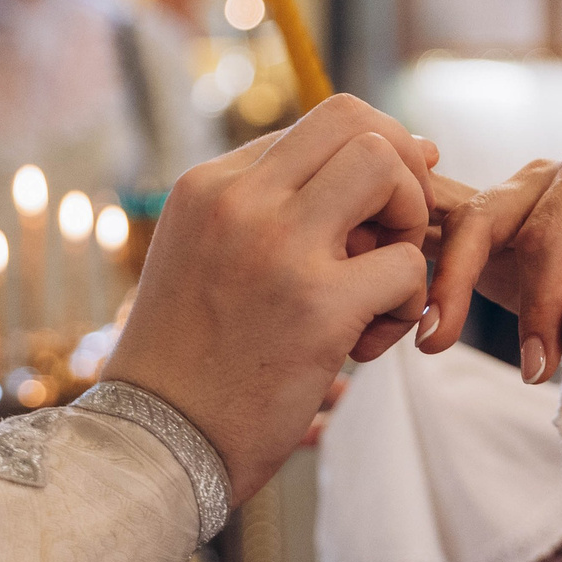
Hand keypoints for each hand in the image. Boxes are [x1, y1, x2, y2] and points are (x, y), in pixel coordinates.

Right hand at [104, 94, 436, 502]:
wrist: (152, 442)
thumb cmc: (190, 357)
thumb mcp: (204, 254)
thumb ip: (269, 208)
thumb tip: (376, 157)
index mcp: (210, 184)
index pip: (320, 122)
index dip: (371, 158)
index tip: (382, 207)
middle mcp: (241, 200)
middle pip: (359, 120)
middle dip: (401, 170)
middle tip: (395, 234)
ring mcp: (279, 248)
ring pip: (388, 169)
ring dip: (409, 226)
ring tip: (379, 286)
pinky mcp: (318, 307)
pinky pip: (407, 267)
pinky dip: (407, 305)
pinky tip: (367, 345)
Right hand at [418, 149, 561, 383]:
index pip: (549, 233)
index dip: (540, 298)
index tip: (544, 363)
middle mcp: (544, 180)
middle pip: (485, 218)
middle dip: (461, 281)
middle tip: (442, 345)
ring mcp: (512, 206)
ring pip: (455, 228)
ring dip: (434, 280)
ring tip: (422, 336)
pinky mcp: (492, 241)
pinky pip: (445, 240)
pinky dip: (417, 261)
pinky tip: (391, 292)